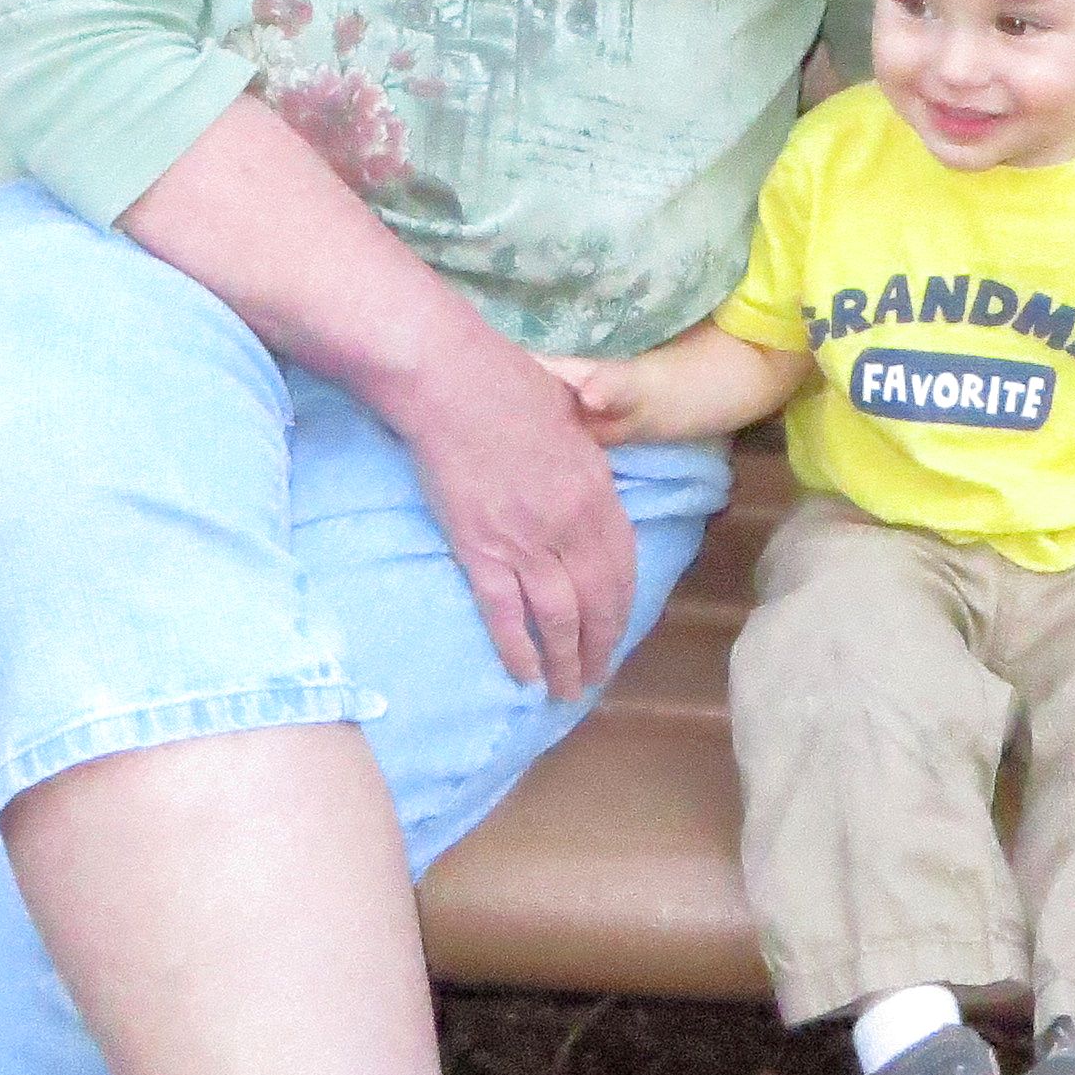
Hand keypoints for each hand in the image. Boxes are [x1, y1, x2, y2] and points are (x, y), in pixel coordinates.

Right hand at [384, 331, 635, 705]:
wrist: (452, 383)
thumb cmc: (509, 383)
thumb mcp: (573, 417)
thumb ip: (588, 457)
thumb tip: (589, 487)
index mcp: (598, 491)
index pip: (622, 565)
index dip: (621, 607)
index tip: (616, 630)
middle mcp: (572, 526)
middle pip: (597, 602)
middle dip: (600, 646)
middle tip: (595, 676)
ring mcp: (527, 542)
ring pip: (558, 619)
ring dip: (566, 661)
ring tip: (566, 690)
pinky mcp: (481, 551)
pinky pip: (505, 614)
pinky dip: (518, 650)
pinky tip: (524, 676)